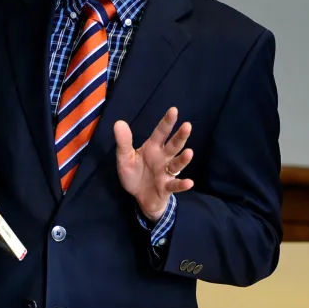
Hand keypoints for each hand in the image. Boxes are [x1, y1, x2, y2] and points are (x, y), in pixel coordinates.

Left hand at [114, 107, 193, 221]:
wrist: (140, 197)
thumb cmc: (135, 174)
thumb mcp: (124, 158)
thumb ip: (123, 142)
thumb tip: (119, 122)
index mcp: (153, 148)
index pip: (160, 133)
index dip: (167, 122)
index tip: (174, 110)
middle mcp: (163, 158)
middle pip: (173, 146)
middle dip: (180, 136)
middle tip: (187, 126)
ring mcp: (166, 173)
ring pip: (177, 164)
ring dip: (183, 159)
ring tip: (189, 152)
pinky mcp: (167, 187)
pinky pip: (175, 185)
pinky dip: (182, 184)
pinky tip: (189, 182)